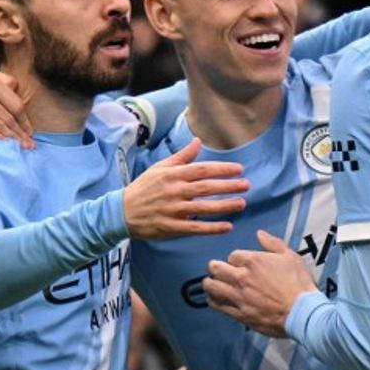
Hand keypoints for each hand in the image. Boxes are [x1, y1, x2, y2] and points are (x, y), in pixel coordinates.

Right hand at [123, 139, 248, 238]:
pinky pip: (196, 228)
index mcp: (173, 175)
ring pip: (204, 207)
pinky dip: (212, 228)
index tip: (239, 169)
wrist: (122, 212)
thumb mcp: (160, 168)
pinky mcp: (172, 227)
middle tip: (246, 185)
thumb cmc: (144, 188)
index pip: (202, 169)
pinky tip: (227, 226)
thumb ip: (182, 156)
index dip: (222, 169)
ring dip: (225, 206)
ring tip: (242, 203)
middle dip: (228, 186)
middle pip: (206, 187)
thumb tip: (198, 141)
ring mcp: (174, 210)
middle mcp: (175, 191)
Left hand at [203, 230, 316, 336]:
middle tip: (217, 271)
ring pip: (211, 287)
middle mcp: (241, 277)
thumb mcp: (290, 256)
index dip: (235, 259)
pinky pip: (217, 305)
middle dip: (215, 268)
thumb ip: (273, 243)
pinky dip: (214, 300)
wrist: (302, 312)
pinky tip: (215, 299)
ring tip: (212, 284)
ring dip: (210, 283)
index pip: (232, 255)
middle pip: (215, 268)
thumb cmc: (299, 283)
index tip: (239, 263)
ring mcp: (238, 296)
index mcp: (253, 261)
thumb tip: (259, 233)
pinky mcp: (239, 313)